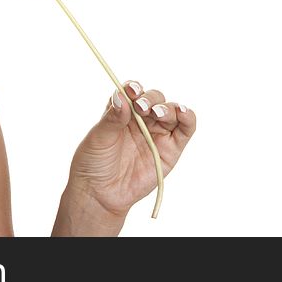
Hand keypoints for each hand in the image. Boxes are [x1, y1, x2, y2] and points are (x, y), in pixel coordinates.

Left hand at [66, 80, 195, 217]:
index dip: (134, 88)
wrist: (101, 193)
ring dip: (168, 107)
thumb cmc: (94, 163)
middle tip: (141, 107)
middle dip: (150, 99)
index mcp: (123, 111)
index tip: (131, 90)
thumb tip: (121, 98)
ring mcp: (158, 133)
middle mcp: (142, 119)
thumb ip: (112, 118)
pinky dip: (187, 117)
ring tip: (157, 113)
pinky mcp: (171, 149)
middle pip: (154, 98)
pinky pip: (185, 129)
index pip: (133, 91)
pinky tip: (183, 112)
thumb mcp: (98, 137)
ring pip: (171, 110)